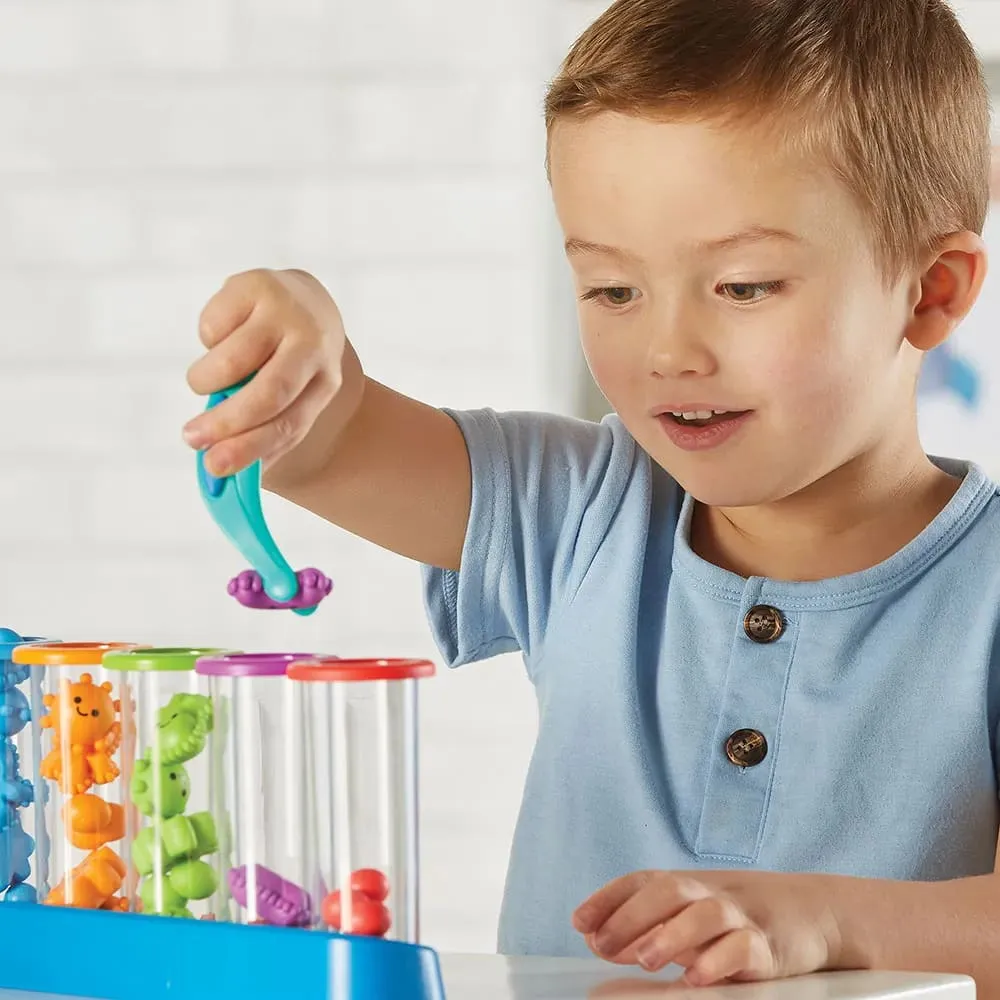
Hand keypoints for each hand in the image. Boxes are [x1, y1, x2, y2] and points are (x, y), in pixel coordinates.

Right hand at [183, 268, 344, 477]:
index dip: (251, 447)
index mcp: (325, 381)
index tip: (214, 467)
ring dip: (205, 380)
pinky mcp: (256, 285)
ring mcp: (285, 312)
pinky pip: (212, 327)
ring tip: (205, 381)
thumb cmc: (287, 362)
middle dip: (226, 421)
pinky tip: (224, 334)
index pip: (290, 423)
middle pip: (268, 393)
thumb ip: (259, 429)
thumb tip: (218, 469)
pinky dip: (207, 340)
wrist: (305, 301)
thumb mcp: (288, 394)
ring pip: (231, 360)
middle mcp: (313, 345)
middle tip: (191, 437)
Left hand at [573, 870, 843, 986]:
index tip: (579, 921)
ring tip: (645, 959)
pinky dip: (717, 961)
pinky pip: (742, 949)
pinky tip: (695, 978)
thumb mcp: (695, 914)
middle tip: (603, 944)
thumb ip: (652, 926)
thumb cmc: (742, 916)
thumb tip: (600, 941)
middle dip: (632, 916)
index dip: (608, 898)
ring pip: (703, 915)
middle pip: (668, 891)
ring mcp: (741, 916)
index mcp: (688, 884)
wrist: (815, 910)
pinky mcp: (769, 946)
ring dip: (670, 935)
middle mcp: (710, 893)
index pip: (641, 881)